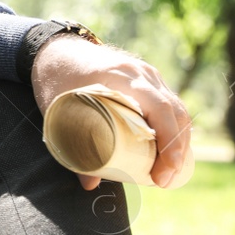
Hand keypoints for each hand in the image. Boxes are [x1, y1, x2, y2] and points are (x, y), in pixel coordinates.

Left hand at [31, 34, 194, 190]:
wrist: (54, 50)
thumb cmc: (55, 79)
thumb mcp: (57, 111)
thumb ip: (72, 146)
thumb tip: (89, 185)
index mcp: (121, 76)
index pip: (160, 109)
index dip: (169, 143)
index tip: (163, 172)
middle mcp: (141, 73)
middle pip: (174, 112)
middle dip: (177, 150)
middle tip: (163, 180)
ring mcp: (148, 75)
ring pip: (177, 109)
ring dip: (179, 142)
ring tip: (168, 172)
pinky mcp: (148, 81)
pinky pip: (170, 105)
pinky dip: (174, 129)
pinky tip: (172, 151)